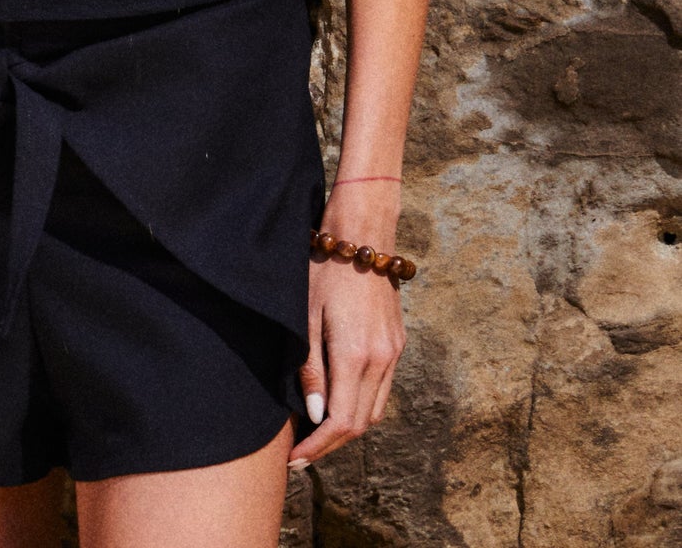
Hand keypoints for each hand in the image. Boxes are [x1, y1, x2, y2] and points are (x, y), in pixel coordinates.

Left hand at [288, 240, 406, 468]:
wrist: (363, 235)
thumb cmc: (325, 270)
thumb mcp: (306, 317)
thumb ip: (311, 369)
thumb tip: (315, 416)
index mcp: (357, 355)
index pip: (340, 422)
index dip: (318, 446)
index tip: (295, 458)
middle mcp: (382, 360)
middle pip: (361, 424)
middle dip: (331, 444)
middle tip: (301, 452)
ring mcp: (394, 352)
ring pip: (375, 410)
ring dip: (348, 428)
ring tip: (317, 433)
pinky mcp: (397, 343)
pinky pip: (383, 389)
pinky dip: (362, 405)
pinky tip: (340, 402)